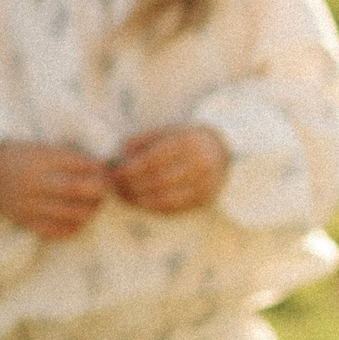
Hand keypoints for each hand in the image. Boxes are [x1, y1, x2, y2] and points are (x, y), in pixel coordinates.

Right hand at [0, 140, 113, 240]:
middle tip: (105, 191)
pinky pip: (57, 231)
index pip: (80, 164)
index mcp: (41, 159)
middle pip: (77, 189)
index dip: (99, 170)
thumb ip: (70, 159)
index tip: (107, 172)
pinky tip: (77, 219)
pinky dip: (73, 227)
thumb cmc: (24, 159)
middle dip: (99, 191)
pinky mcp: (26, 221)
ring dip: (90, 211)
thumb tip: (104, 170)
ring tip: (94, 206)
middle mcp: (35, 182)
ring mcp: (30, 204)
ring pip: (71, 213)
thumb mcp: (43, 150)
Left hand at [111, 125, 229, 215]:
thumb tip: (120, 157)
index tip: (115, 173)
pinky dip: (153, 207)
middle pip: (158, 180)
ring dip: (140, 200)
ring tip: (125, 196)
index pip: (154, 159)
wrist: (223, 150)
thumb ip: (143, 141)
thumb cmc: (187, 139)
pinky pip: (174, 208)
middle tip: (116, 187)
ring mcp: (205, 184)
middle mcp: (201, 164)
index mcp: (190, 142)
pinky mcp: (205, 199)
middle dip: (132, 186)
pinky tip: (140, 202)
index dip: (131, 169)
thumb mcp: (168, 131)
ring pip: (165, 198)